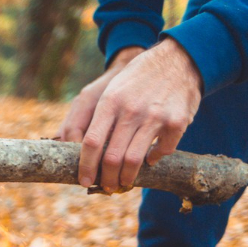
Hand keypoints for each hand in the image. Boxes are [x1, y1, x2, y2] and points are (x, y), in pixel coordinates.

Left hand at [55, 39, 202, 191]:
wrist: (177, 59)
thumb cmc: (136, 79)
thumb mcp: (110, 89)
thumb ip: (94, 117)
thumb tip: (70, 144)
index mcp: (110, 102)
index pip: (91, 143)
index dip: (86, 167)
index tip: (84, 181)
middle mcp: (130, 111)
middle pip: (112, 158)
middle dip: (107, 179)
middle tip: (106, 187)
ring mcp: (154, 117)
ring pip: (134, 160)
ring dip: (127, 177)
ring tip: (124, 182)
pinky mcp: (176, 122)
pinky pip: (161, 151)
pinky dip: (153, 160)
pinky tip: (149, 160)